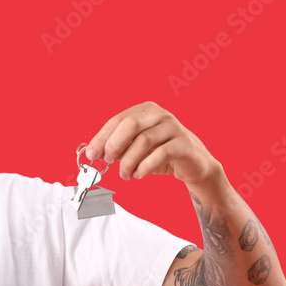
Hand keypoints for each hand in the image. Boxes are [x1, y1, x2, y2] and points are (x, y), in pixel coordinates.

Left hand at [85, 101, 221, 186]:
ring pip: (144, 140)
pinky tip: (139, 174)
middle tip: (108, 161)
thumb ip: (118, 148)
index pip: (117, 120)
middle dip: (114, 144)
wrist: (194, 164)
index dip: (101, 138)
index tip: (91, 155)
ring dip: (129, 161)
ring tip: (125, 174)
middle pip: (130, 124)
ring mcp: (174, 127)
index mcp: (145, 110)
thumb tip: (95, 153)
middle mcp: (160, 114)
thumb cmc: (162, 154)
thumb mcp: (136, 149)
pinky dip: (145, 166)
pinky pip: (161, 153)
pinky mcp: (184, 143)